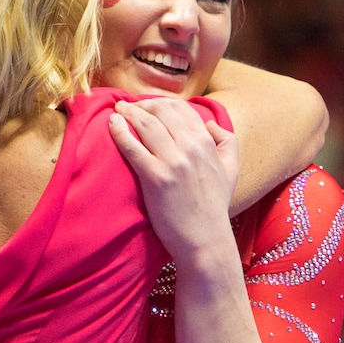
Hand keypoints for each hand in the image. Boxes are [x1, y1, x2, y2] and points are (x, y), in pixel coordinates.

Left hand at [108, 97, 237, 259]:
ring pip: (146, 124)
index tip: (146, 105)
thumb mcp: (232, 169)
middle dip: (141, 104)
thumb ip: (227, 141)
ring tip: (117, 110)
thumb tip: (210, 122)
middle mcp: (191, 148)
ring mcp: (173, 162)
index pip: (181, 109)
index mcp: (207, 143)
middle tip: (127, 106)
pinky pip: (133, 147)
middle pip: (161, 112)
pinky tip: (112, 124)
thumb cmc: (214, 205)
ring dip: (128, 112)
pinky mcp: (155, 178)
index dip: (160, 103)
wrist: (204, 239)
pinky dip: (120, 131)